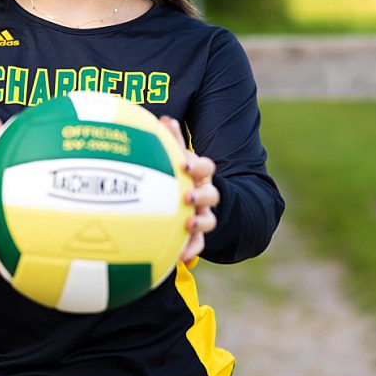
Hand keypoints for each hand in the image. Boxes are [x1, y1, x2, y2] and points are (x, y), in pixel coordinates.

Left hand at [160, 116, 218, 262]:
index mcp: (199, 176)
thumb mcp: (177, 159)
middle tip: (187, 196)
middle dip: (201, 194)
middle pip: (211, 194)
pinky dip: (191, 249)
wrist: (199, 204)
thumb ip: (170, 142)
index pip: (205, 167)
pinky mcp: (199, 234)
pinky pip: (198, 243)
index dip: (198, 166)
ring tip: (189, 225)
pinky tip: (180, 258)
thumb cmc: (181, 177)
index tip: (184, 165)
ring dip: (200, 222)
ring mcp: (204, 214)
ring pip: (209, 219)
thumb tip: (164, 117)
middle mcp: (205, 194)